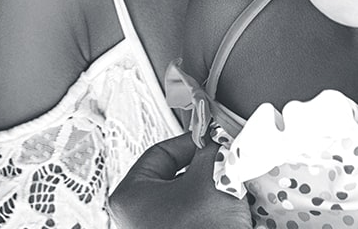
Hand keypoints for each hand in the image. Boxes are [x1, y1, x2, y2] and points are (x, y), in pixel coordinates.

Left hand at [107, 132, 250, 228]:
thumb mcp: (210, 176)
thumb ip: (211, 150)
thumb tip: (217, 140)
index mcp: (129, 196)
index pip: (160, 152)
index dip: (191, 142)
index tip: (212, 139)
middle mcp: (136, 218)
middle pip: (173, 176)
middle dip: (203, 169)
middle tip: (224, 163)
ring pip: (187, 199)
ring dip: (210, 191)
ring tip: (229, 189)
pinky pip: (194, 219)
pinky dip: (210, 212)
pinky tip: (228, 211)